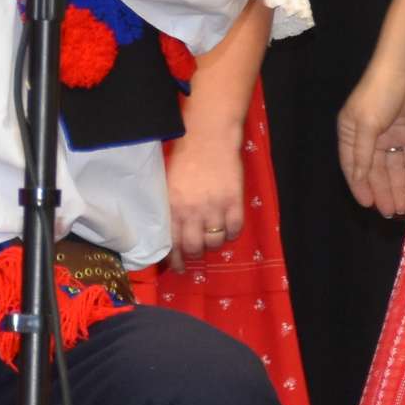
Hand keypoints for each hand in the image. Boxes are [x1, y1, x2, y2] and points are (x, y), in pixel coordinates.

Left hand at [164, 127, 247, 268]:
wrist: (209, 138)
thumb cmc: (185, 159)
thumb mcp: (170, 185)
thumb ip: (171, 209)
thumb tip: (173, 232)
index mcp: (173, 207)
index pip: (173, 243)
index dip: (176, 259)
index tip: (178, 267)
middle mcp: (192, 211)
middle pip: (195, 248)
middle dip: (195, 254)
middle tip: (197, 253)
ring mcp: (214, 207)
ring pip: (215, 242)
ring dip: (213, 243)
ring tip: (213, 237)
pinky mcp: (234, 202)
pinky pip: (234, 230)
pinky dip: (232, 234)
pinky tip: (228, 228)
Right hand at [338, 65, 404, 218]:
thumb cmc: (378, 93)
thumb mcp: (366, 123)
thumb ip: (362, 153)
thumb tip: (359, 178)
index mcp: (352, 133)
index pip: (354, 166)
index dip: (360, 186)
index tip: (368, 205)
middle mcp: (371, 136)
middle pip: (376, 169)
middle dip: (383, 191)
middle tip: (390, 213)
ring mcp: (393, 134)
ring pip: (395, 166)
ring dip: (398, 186)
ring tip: (403, 208)